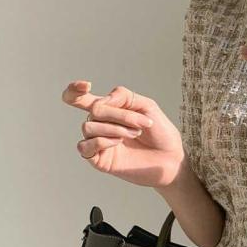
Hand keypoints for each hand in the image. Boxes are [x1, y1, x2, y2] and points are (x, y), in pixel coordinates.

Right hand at [61, 82, 186, 187]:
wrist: (171, 159)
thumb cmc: (161, 133)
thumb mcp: (147, 107)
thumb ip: (125, 96)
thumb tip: (103, 100)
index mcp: (108, 111)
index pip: (78, 98)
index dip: (74, 90)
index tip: (87, 86)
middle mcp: (100, 125)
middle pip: (94, 110)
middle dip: (118, 114)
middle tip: (140, 124)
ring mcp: (98, 143)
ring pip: (88, 127)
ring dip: (114, 128)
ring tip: (135, 134)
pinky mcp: (99, 160)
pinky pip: (84, 147)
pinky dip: (101, 141)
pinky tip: (117, 143)